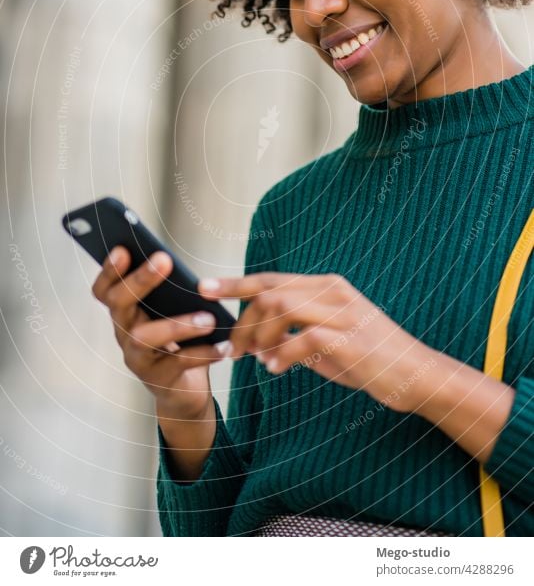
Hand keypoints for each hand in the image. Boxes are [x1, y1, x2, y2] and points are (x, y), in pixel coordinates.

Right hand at [92, 247, 231, 419]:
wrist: (182, 389)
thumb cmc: (178, 338)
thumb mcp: (171, 310)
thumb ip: (169, 289)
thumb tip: (173, 261)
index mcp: (125, 311)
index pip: (104, 289)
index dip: (108, 270)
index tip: (123, 249)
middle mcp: (123, 332)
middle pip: (119, 304)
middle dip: (140, 280)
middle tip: (165, 259)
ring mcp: (137, 358)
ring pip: (144, 338)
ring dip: (176, 325)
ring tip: (208, 318)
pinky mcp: (157, 379)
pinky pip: (178, 364)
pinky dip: (202, 354)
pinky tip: (223, 346)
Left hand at [199, 272, 432, 411]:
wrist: (417, 374)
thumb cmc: (369, 358)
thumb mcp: (327, 341)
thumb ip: (295, 334)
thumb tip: (260, 345)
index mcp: (325, 286)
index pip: (270, 278)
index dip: (234, 283)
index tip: (203, 288)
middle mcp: (332, 291)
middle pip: (269, 292)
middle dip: (243, 322)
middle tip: (234, 351)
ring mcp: (343, 312)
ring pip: (282, 307)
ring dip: (260, 337)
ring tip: (257, 360)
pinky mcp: (351, 337)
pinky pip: (303, 339)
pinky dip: (283, 355)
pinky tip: (277, 370)